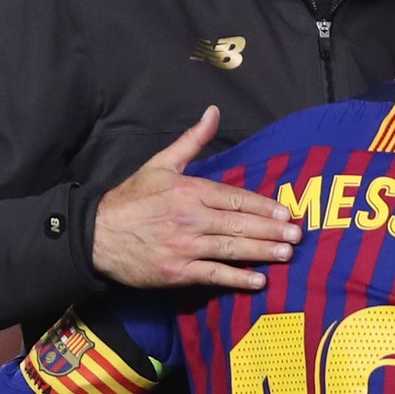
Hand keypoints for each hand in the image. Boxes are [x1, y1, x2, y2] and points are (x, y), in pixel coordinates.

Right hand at [92, 106, 300, 290]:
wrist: (97, 235)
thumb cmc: (131, 198)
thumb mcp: (160, 164)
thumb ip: (192, 141)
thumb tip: (213, 113)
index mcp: (189, 190)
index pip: (235, 199)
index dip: (263, 207)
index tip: (285, 212)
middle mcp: (190, 218)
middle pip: (239, 224)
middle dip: (271, 230)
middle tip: (297, 236)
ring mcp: (184, 246)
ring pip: (230, 248)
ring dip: (261, 252)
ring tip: (286, 254)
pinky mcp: (176, 272)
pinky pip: (213, 275)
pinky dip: (236, 278)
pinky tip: (258, 281)